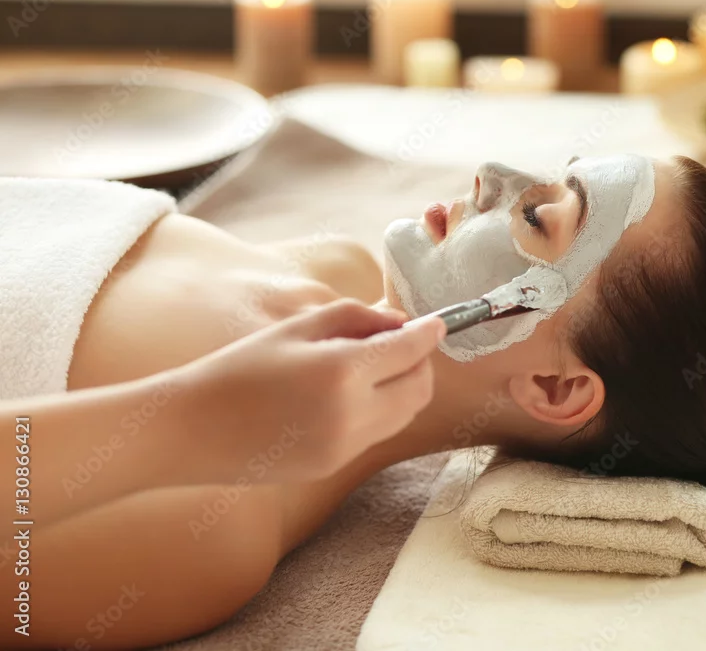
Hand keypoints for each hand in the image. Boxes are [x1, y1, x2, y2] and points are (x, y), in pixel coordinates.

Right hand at [174, 299, 445, 484]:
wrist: (191, 430)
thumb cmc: (239, 368)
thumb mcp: (297, 328)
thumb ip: (357, 318)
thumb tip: (400, 322)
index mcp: (342, 373)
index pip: (411, 351)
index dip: (429, 333)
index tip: (437, 323)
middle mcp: (353, 415)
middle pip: (420, 388)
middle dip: (420, 363)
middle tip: (401, 343)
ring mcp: (346, 447)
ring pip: (404, 414)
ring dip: (403, 387)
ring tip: (371, 366)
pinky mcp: (335, 465)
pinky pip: (376, 433)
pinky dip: (378, 409)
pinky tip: (346, 394)